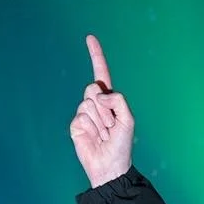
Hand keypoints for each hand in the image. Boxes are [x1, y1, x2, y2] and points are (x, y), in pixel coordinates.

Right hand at [69, 34, 134, 187]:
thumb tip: (98, 95)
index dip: (96, 55)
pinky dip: (90, 128)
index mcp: (109, 99)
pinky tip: (93, 138)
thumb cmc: (121, 144)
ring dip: (100, 121)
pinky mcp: (75, 126)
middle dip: (105, 107)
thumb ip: (118, 100)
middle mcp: (96, 104)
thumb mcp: (128, 119)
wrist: (109, 166)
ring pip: (87, 104)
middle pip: (92, 88)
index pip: (100, 73)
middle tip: (110, 126)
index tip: (90, 37)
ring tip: (104, 134)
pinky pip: (81, 118)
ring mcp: (84, 114)